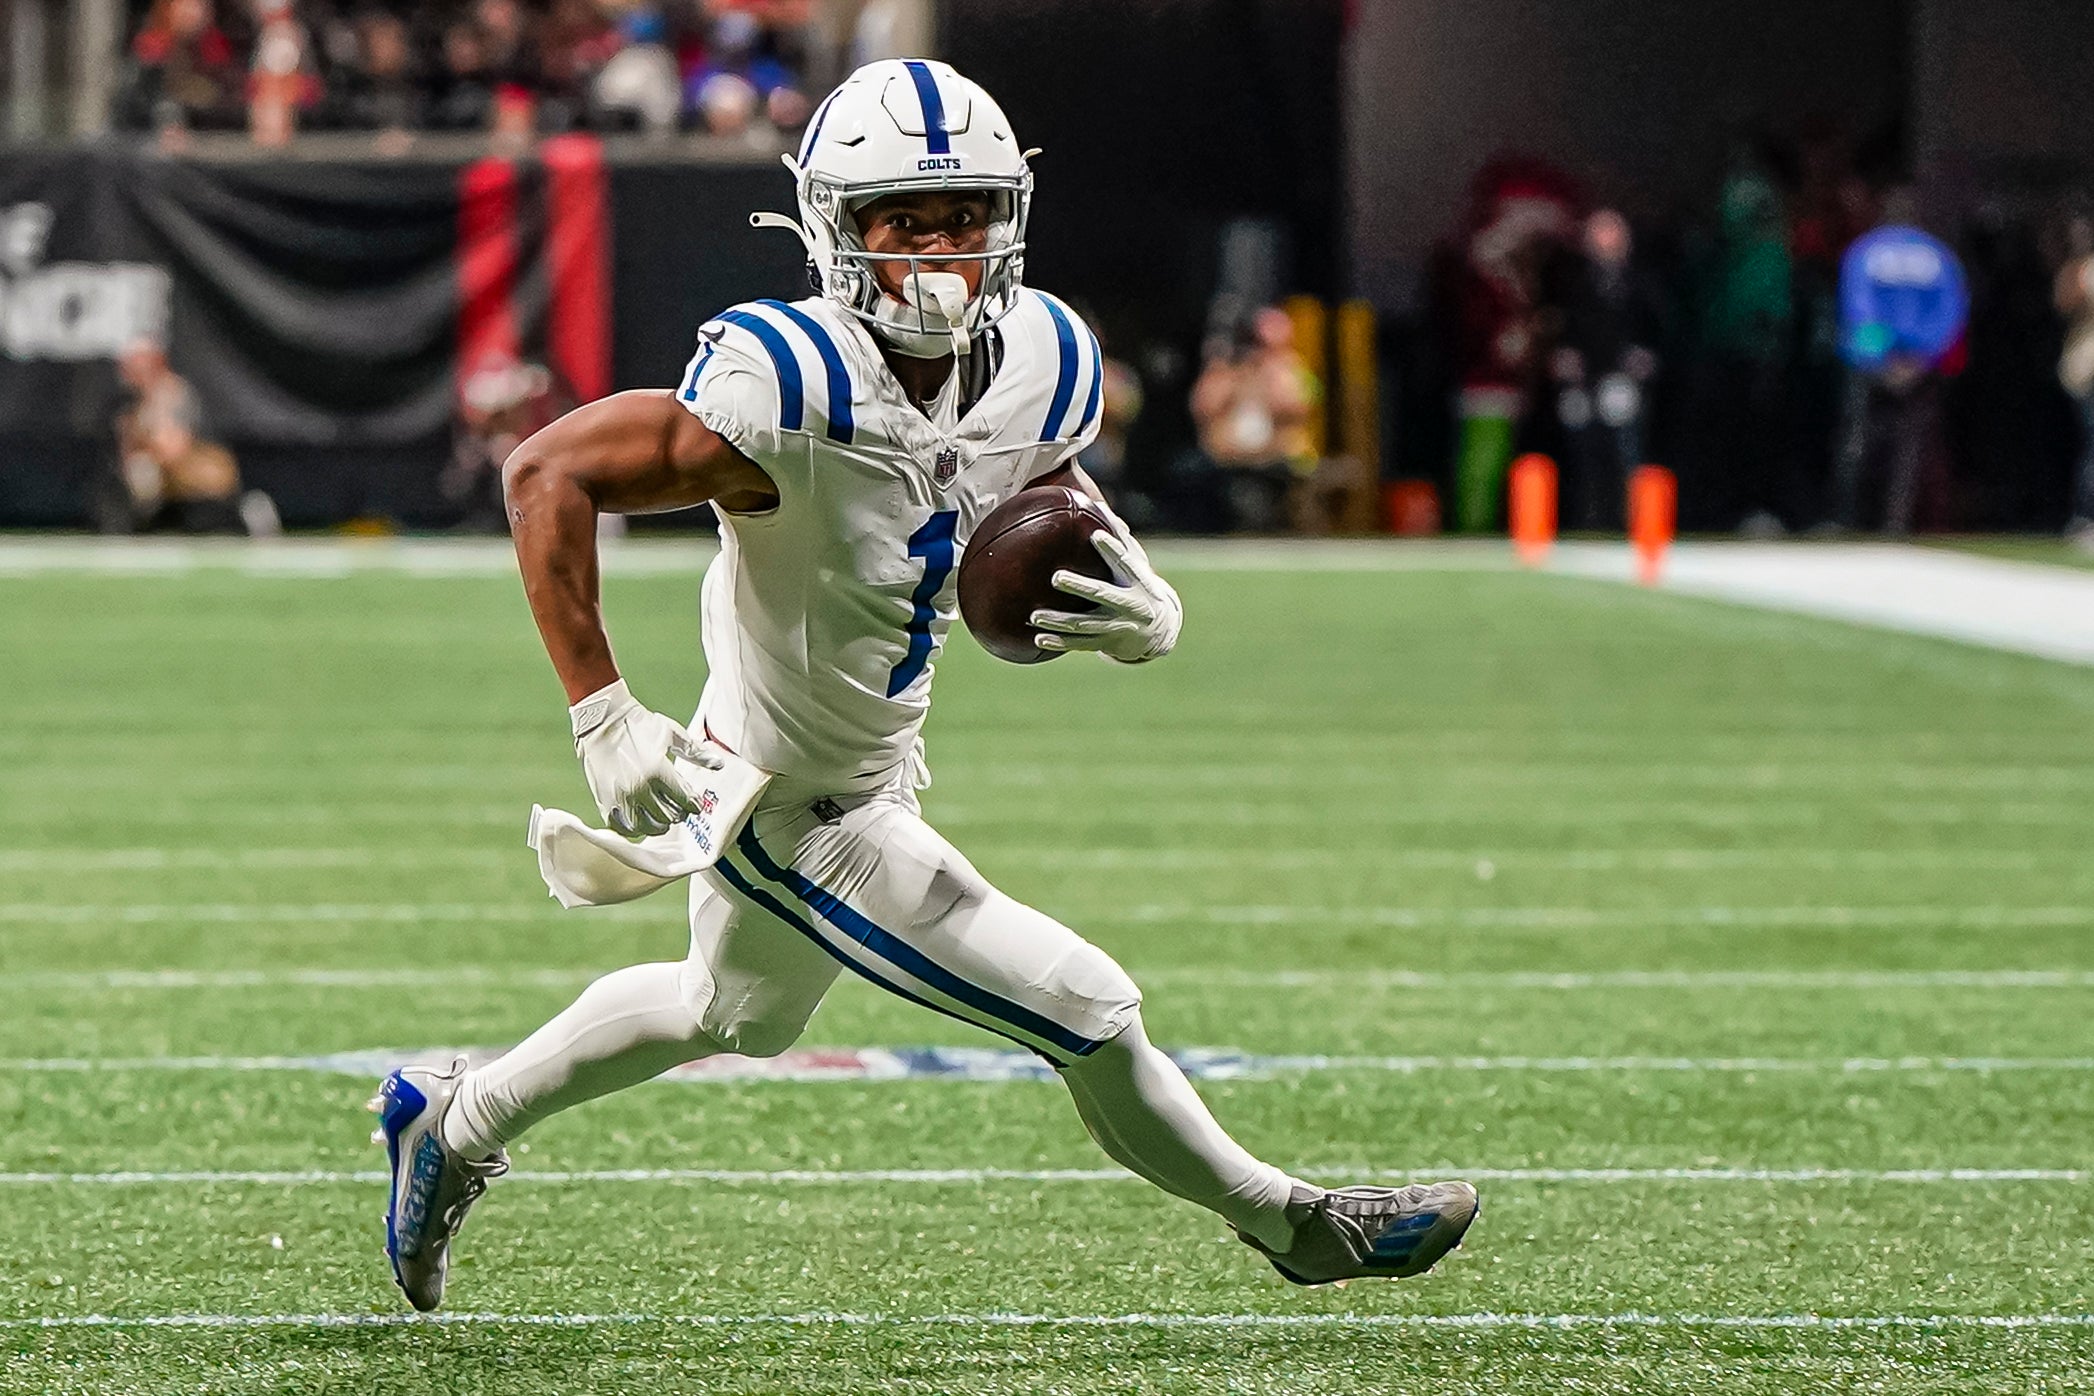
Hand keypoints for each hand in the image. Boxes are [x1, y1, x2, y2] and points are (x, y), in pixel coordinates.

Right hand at [569, 679, 720, 836]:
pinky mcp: (605, 800)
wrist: (601, 719)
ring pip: (646, 827)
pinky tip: (638, 821)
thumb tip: (719, 764)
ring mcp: (621, 797)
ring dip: (657, 825)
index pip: (686, 801)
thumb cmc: (638, 723)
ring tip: (660, 818)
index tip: (694, 803)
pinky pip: (622, 827)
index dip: (693, 805)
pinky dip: (633, 828)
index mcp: (659, 772)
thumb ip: (695, 752)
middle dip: (677, 814)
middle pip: (668, 817)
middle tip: (678, 809)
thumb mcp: (671, 733)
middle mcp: (640, 788)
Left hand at [1030, 502, 1182, 663]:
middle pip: (1102, 594)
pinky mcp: (1107, 642)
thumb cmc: (1140, 587)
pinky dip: (1059, 643)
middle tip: (1055, 577)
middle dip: (1079, 587)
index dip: (1112, 549)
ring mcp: (1118, 626)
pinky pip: (1080, 644)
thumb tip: (1098, 504)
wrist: (1159, 631)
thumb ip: (1119, 539)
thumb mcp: (1137, 565)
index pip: (1124, 562)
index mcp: (1137, 580)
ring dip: (1059, 622)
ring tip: (1035, 616)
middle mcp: (1130, 604)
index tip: (1096, 536)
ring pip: (1085, 624)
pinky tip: (1038, 639)